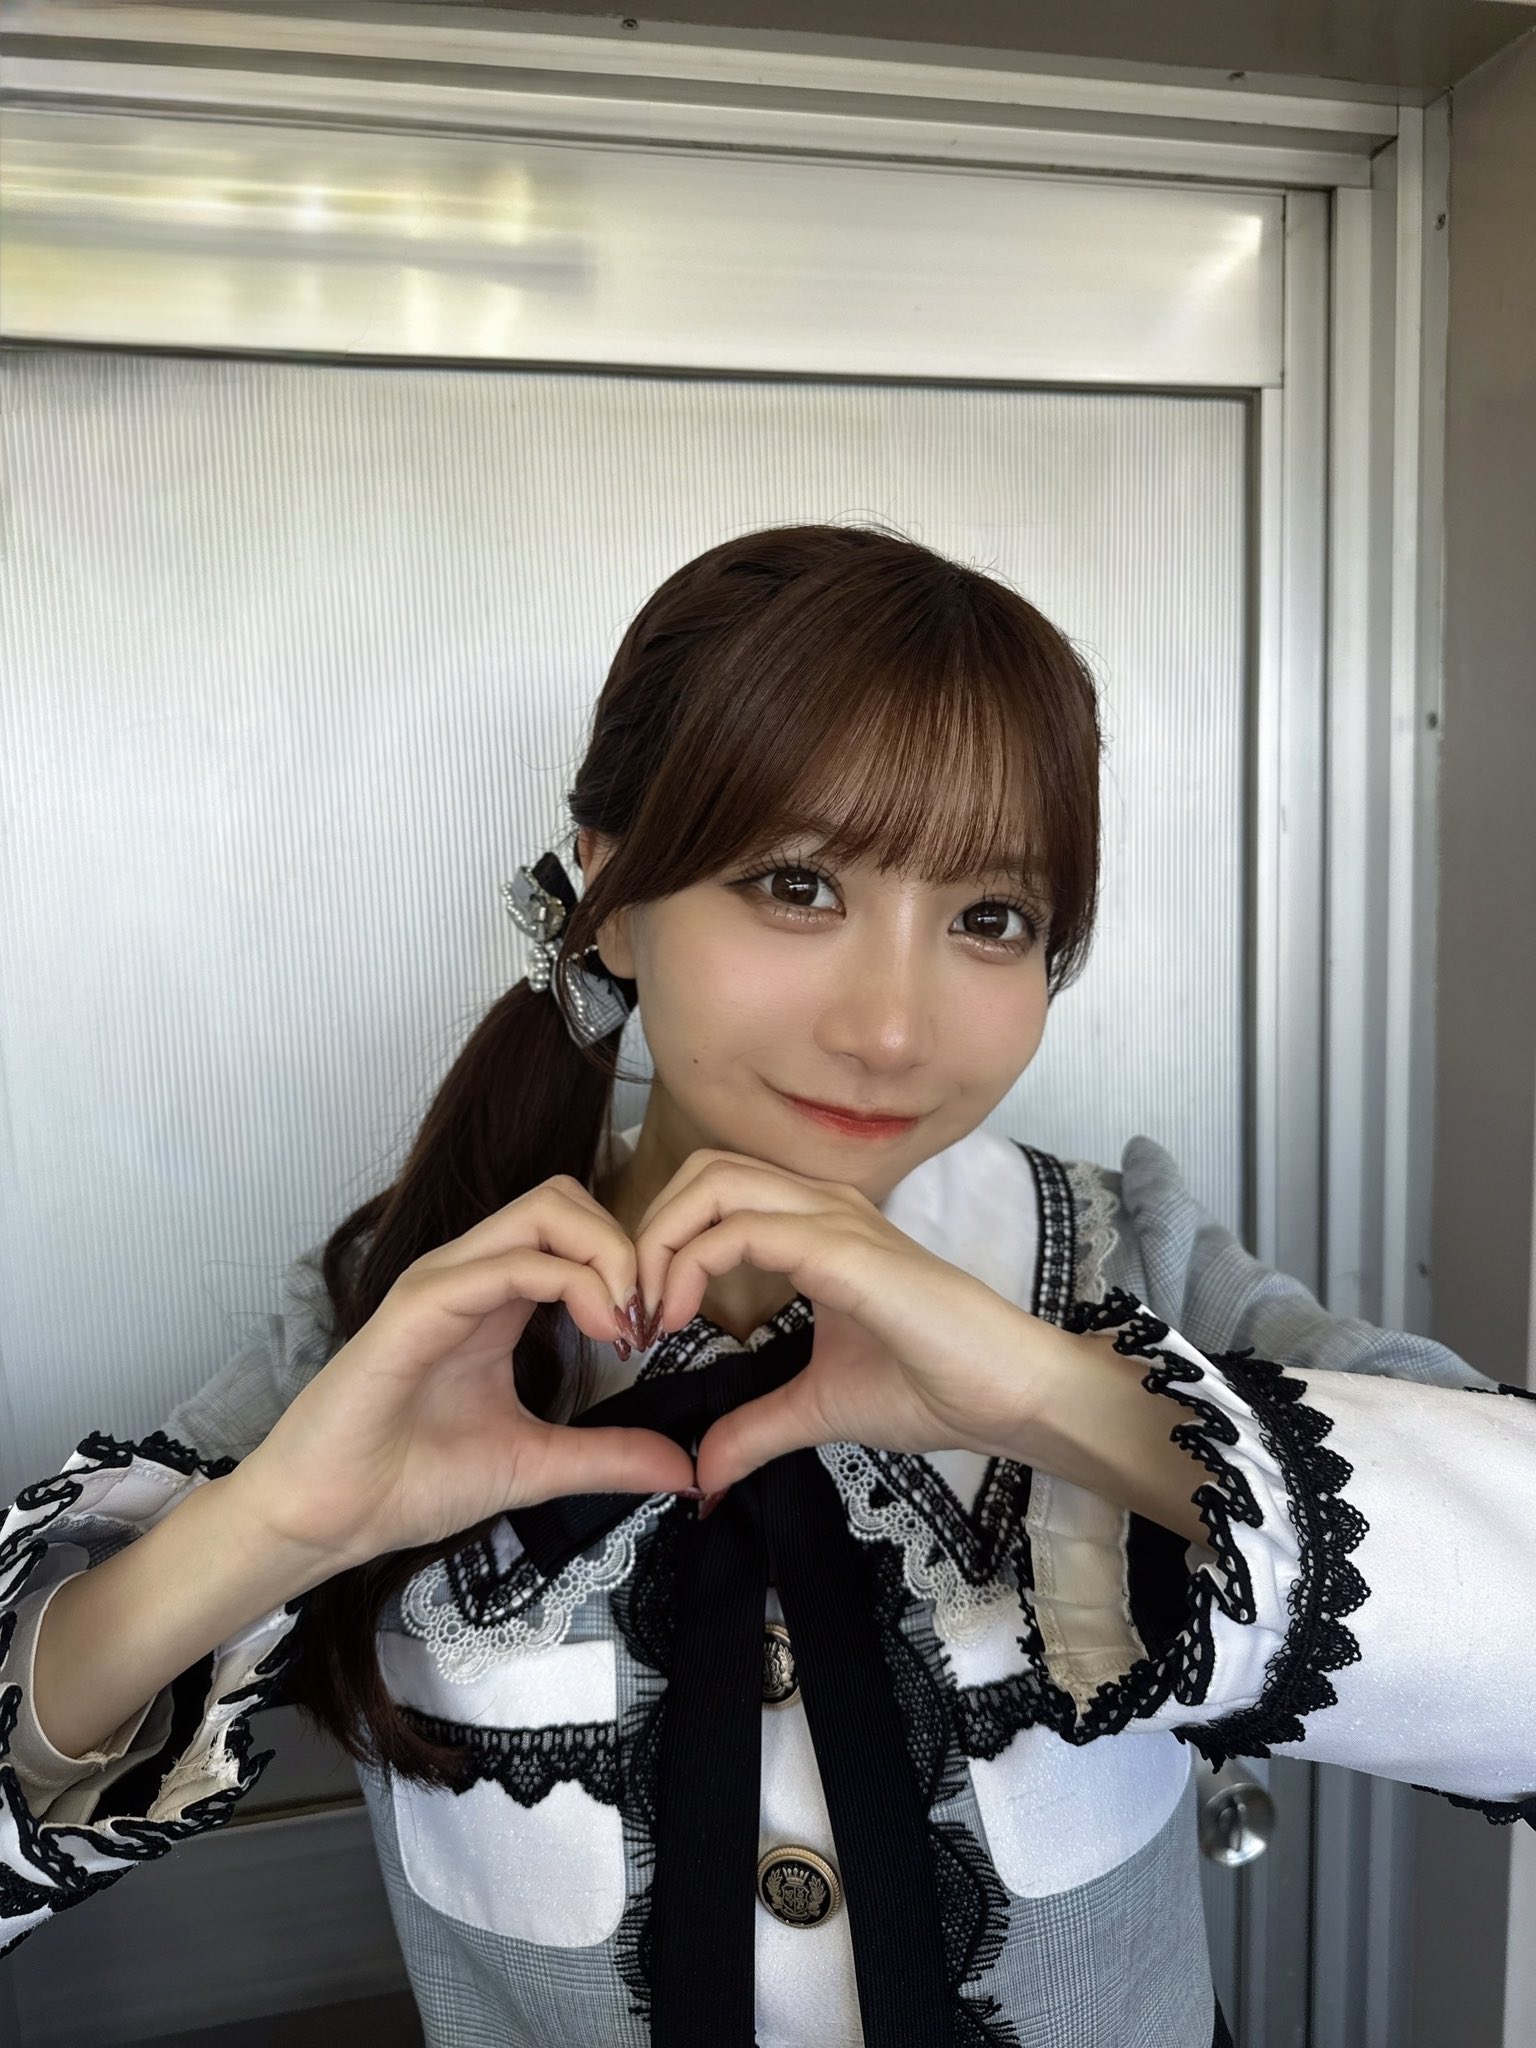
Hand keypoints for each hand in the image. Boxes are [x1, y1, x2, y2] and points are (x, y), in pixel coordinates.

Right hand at [226, 1177, 698, 1573]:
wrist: (328, 1520)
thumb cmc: (410, 1484)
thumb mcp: (535, 1466)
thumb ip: (607, 1457)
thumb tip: (685, 1470)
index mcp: (495, 1297)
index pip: (574, 1229)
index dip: (632, 1263)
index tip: (661, 1331)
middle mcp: (470, 1274)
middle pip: (566, 1198)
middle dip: (627, 1243)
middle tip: (651, 1317)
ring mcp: (443, 1283)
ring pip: (544, 1209)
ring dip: (607, 1254)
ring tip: (628, 1323)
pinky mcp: (418, 1307)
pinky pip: (506, 1263)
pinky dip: (570, 1282)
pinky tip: (600, 1332)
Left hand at [631, 1149, 1075, 1497]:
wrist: (1008, 1395)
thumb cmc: (934, 1387)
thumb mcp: (819, 1408)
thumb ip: (756, 1428)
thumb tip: (703, 1473)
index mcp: (817, 1229)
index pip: (715, 1196)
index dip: (664, 1246)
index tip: (645, 1323)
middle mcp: (823, 1207)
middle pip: (705, 1171)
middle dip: (651, 1229)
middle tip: (634, 1307)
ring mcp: (836, 1221)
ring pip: (717, 1183)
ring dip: (663, 1240)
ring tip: (652, 1310)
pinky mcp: (845, 1250)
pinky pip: (748, 1230)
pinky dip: (694, 1263)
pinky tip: (683, 1317)